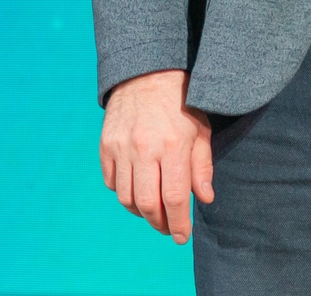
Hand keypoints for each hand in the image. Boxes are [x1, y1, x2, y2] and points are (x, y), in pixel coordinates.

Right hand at [99, 68, 212, 243]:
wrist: (148, 72)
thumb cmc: (182, 102)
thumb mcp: (201, 129)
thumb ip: (202, 165)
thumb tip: (204, 198)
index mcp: (173, 145)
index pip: (175, 197)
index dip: (179, 222)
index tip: (182, 236)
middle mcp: (144, 148)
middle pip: (148, 203)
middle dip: (160, 223)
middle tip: (169, 228)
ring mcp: (121, 147)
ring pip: (126, 197)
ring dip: (141, 211)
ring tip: (154, 212)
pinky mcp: (106, 145)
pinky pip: (111, 182)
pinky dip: (123, 192)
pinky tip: (137, 189)